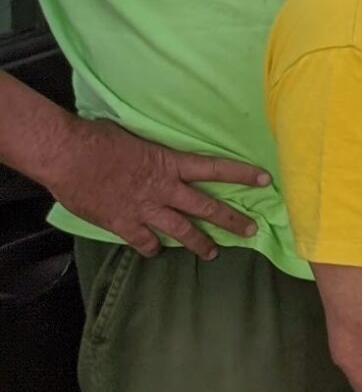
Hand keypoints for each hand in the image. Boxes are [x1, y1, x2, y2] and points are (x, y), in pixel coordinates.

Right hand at [41, 117, 267, 260]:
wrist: (67, 155)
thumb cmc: (98, 138)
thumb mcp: (136, 138)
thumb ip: (152, 153)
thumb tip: (156, 154)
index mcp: (169, 164)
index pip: (215, 168)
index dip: (242, 175)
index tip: (265, 180)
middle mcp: (163, 189)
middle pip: (206, 207)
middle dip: (231, 220)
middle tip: (250, 231)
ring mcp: (144, 209)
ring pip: (181, 231)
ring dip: (199, 243)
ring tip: (213, 253)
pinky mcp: (122, 223)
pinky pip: (143, 241)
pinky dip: (150, 248)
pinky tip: (155, 252)